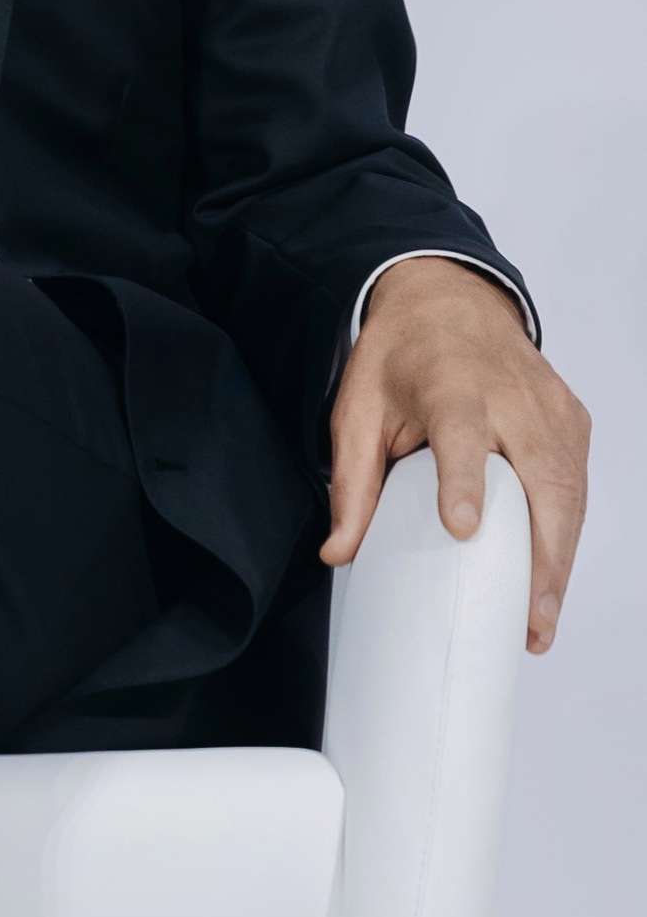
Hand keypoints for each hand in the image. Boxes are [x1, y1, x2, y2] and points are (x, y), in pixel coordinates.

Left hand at [323, 258, 588, 653]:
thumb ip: (352, 482)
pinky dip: (569, 533)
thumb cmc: (401, 356)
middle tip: (529, 620)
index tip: (463, 528)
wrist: (450, 296)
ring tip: (540, 620)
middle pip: (541, 476)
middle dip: (542, 555)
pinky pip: (577, 482)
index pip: (463, 434)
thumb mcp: (358, 407)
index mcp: (451, 384)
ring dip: (561, 559)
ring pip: (570, 489)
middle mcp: (511, 394)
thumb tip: (339, 554)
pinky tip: (550, 578)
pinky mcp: (571, 419)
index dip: (465, 481)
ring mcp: (550, 406)